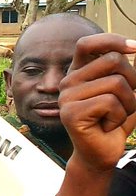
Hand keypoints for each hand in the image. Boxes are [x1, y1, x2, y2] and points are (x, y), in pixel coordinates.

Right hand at [60, 34, 135, 172]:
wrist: (102, 153)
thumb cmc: (116, 120)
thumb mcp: (129, 91)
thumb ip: (133, 73)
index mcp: (79, 72)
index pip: (87, 44)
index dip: (112, 41)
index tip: (135, 49)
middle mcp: (69, 81)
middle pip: (113, 60)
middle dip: (133, 81)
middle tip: (126, 102)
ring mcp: (67, 96)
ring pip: (117, 83)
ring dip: (129, 104)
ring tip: (116, 117)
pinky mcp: (71, 113)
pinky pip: (110, 103)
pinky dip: (119, 117)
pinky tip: (107, 126)